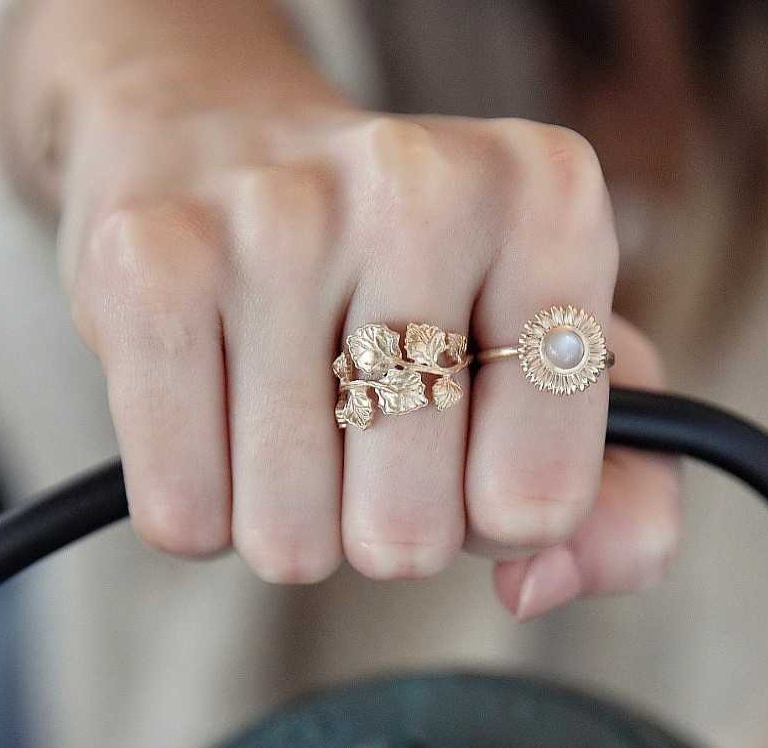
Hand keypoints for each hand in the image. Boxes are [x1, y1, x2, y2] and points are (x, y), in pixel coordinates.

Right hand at [1, 5, 679, 615]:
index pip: (538, 503)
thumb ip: (620, 499)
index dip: (490, 516)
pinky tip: (213, 412)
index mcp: (550, 206)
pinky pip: (183, 517)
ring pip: (288, 540)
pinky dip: (199, 506)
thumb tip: (536, 586)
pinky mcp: (147, 265)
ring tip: (281, 408)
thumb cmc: (402, 279)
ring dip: (288, 518)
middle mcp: (422, 190)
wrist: (210, 141)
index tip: (461, 442)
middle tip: (354, 425)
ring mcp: (274, 223)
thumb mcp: (549, 366)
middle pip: (407, 537)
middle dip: (378, 522)